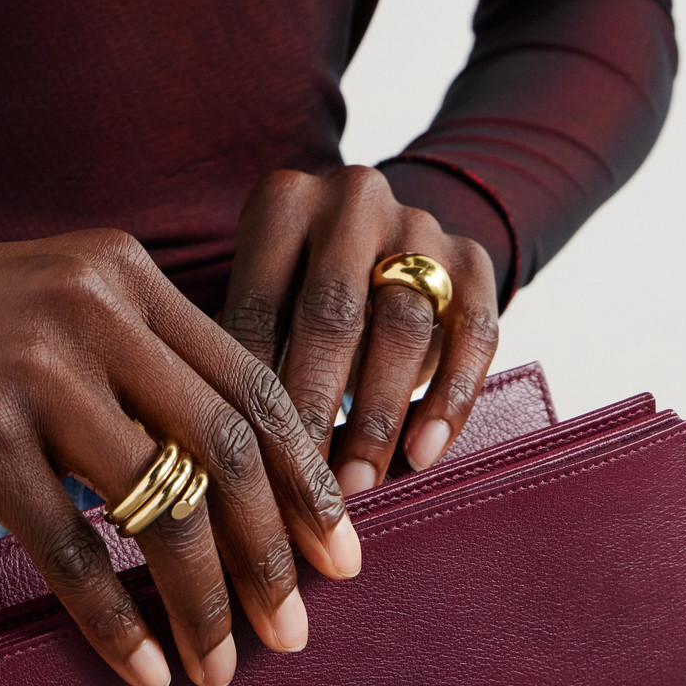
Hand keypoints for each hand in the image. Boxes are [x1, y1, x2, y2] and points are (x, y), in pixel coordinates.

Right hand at [0, 226, 361, 685]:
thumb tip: (222, 468)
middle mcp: (93, 310)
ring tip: (224, 665)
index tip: (341, 548)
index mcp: (124, 277)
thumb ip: (130, 360)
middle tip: (298, 629)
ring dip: (205, 599)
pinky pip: (70, 546)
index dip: (307, 475)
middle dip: (274, 551)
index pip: (252, 384)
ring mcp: (33, 369)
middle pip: (227, 448)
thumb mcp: (45, 310)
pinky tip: (143, 668)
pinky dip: (115, 618)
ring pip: (162, 503)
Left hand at [219, 167, 499, 494]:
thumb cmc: (300, 294)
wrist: (386, 241)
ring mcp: (420, 224)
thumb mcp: (264, 300)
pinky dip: (450, 398)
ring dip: (378, 416)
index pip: (260, 308)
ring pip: (403, 326)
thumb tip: (210, 457)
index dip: (250, 395)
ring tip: (356, 483)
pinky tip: (424, 452)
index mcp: (283, 203)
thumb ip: (239, 355)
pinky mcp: (475, 258)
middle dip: (315, 409)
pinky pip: (475, 331)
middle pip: (332, 314)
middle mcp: (353, 200)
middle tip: (301, 484)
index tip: (242, 467)